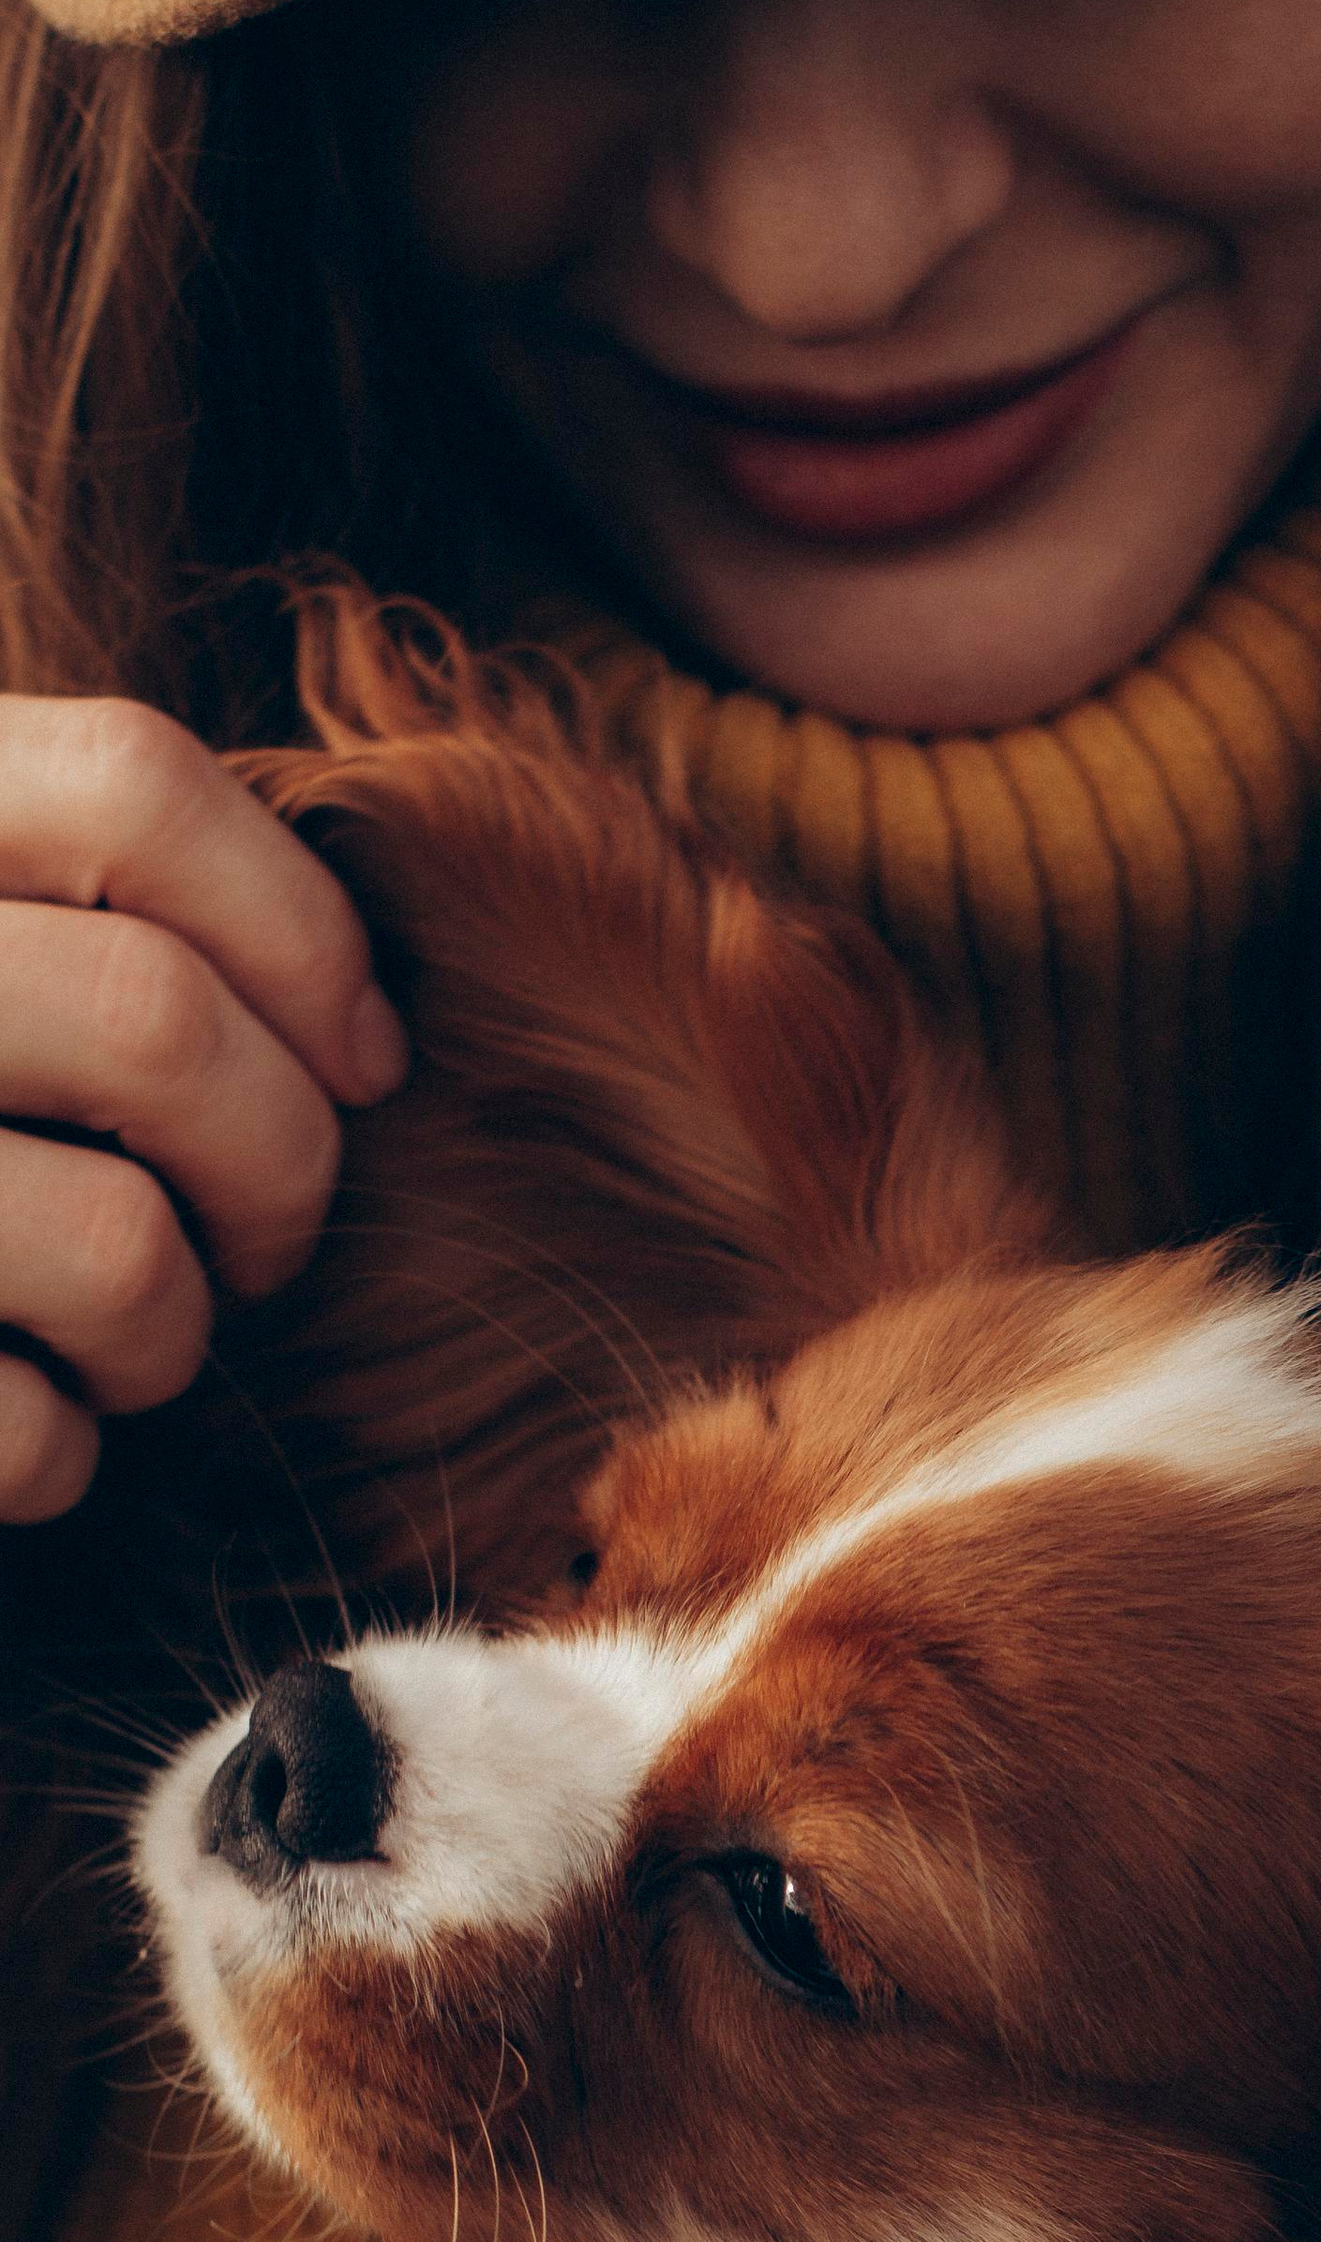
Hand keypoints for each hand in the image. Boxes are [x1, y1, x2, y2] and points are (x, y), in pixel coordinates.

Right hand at [0, 696, 407, 1521]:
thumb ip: (75, 904)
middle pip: (157, 1024)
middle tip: (259, 1241)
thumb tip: (358, 1035)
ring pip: (121, 1252)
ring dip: (172, 1337)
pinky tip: (17, 1427)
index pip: (129, 785)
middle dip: (279, 1170)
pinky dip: (58, 1457)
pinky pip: (24, 1432)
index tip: (364, 1059)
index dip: (301, 929)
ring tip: (121, 1344)